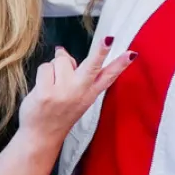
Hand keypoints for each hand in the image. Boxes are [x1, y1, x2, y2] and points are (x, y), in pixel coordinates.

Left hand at [19, 42, 135, 143]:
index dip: (121, 63)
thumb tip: (62, 50)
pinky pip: (46, 68)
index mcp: (90, 93)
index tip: (132, 54)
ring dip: (54, 68)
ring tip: (52, 84)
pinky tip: (44, 88)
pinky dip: (43, 74)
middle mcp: (80, 92)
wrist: (42, 135)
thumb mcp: (75, 96)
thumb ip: (73, 73)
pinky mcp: (47, 93)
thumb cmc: (57, 112)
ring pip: (61, 60)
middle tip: (108, 39)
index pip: (109, 76)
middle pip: (92, 65)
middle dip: (101, 50)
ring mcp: (64, 92)